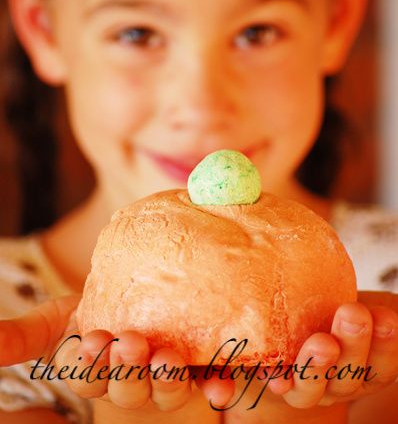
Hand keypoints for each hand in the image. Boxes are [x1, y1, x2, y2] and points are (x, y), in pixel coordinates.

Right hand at [0, 295, 234, 411]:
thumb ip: (22, 337)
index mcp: (95, 371)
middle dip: (128, 369)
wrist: (140, 297)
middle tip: (131, 344)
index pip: (86, 376)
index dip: (88, 365)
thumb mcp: (56, 321)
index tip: (91, 343)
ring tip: (168, 358)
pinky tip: (224, 385)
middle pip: (128, 386)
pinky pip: (210, 380)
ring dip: (169, 378)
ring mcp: (166, 379)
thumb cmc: (93, 311)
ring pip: (168, 388)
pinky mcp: (199, 369)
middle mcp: (131, 382)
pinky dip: (218, 384)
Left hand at [267, 292, 397, 408]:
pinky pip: (274, 385)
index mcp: (367, 369)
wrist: (294, 316)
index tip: (385, 317)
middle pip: (349, 375)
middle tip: (353, 313)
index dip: (386, 345)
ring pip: (311, 386)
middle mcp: (337, 383)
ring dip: (316, 366)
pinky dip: (275, 382)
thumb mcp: (375, 307)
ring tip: (321, 343)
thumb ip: (392, 313)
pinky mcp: (273, 377)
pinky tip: (276, 378)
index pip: (381, 365)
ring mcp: (305, 385)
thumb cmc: (338, 307)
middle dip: (354, 344)